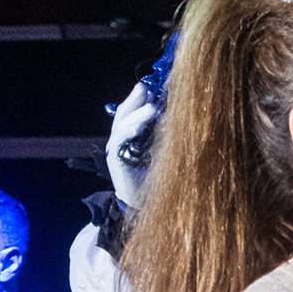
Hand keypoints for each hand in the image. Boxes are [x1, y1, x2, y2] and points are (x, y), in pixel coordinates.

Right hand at [106, 81, 158, 207]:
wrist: (149, 205)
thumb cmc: (160, 180)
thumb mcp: (166, 152)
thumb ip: (166, 135)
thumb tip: (176, 115)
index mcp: (132, 137)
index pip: (133, 112)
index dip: (140, 99)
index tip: (152, 86)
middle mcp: (121, 141)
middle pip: (124, 114)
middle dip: (135, 99)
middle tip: (146, 87)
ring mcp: (116, 150)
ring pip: (122, 125)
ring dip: (137, 114)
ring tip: (151, 106)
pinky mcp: (115, 161)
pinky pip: (119, 142)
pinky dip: (128, 132)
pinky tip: (138, 126)